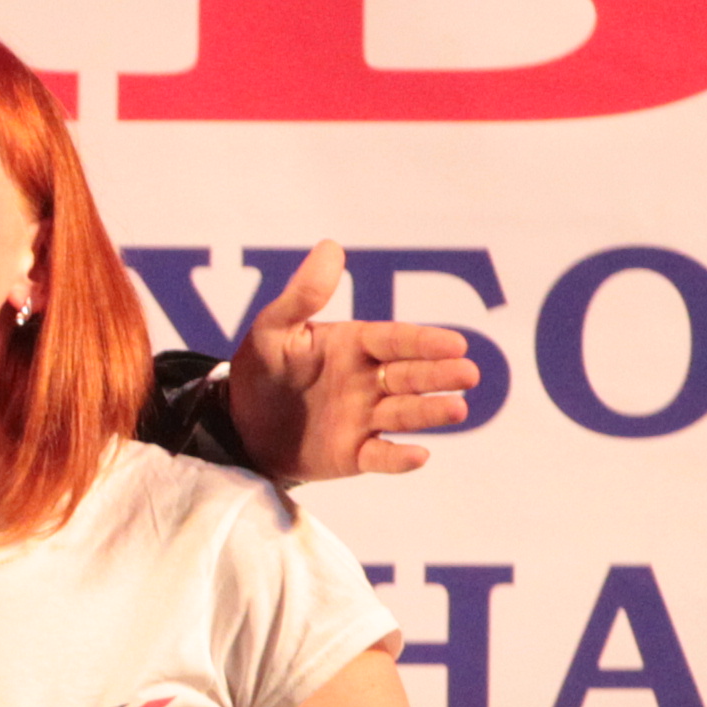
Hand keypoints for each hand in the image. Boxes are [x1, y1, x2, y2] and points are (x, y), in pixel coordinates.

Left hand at [228, 241, 480, 484]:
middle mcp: (369, 380)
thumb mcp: (273, 330)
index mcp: (355, 345)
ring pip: (404, 413)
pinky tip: (419, 456)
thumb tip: (331, 247)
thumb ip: (303, 295)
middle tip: (468, 374)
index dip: (425, 343)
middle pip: (410, 375)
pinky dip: (399, 459)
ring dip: (430, 412)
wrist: (239, 426)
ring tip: (457, 409)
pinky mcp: (353, 455)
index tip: (455, 344)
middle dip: (439, 375)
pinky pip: (380, 457)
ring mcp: (365, 418)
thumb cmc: (262, 370)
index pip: (396, 340)